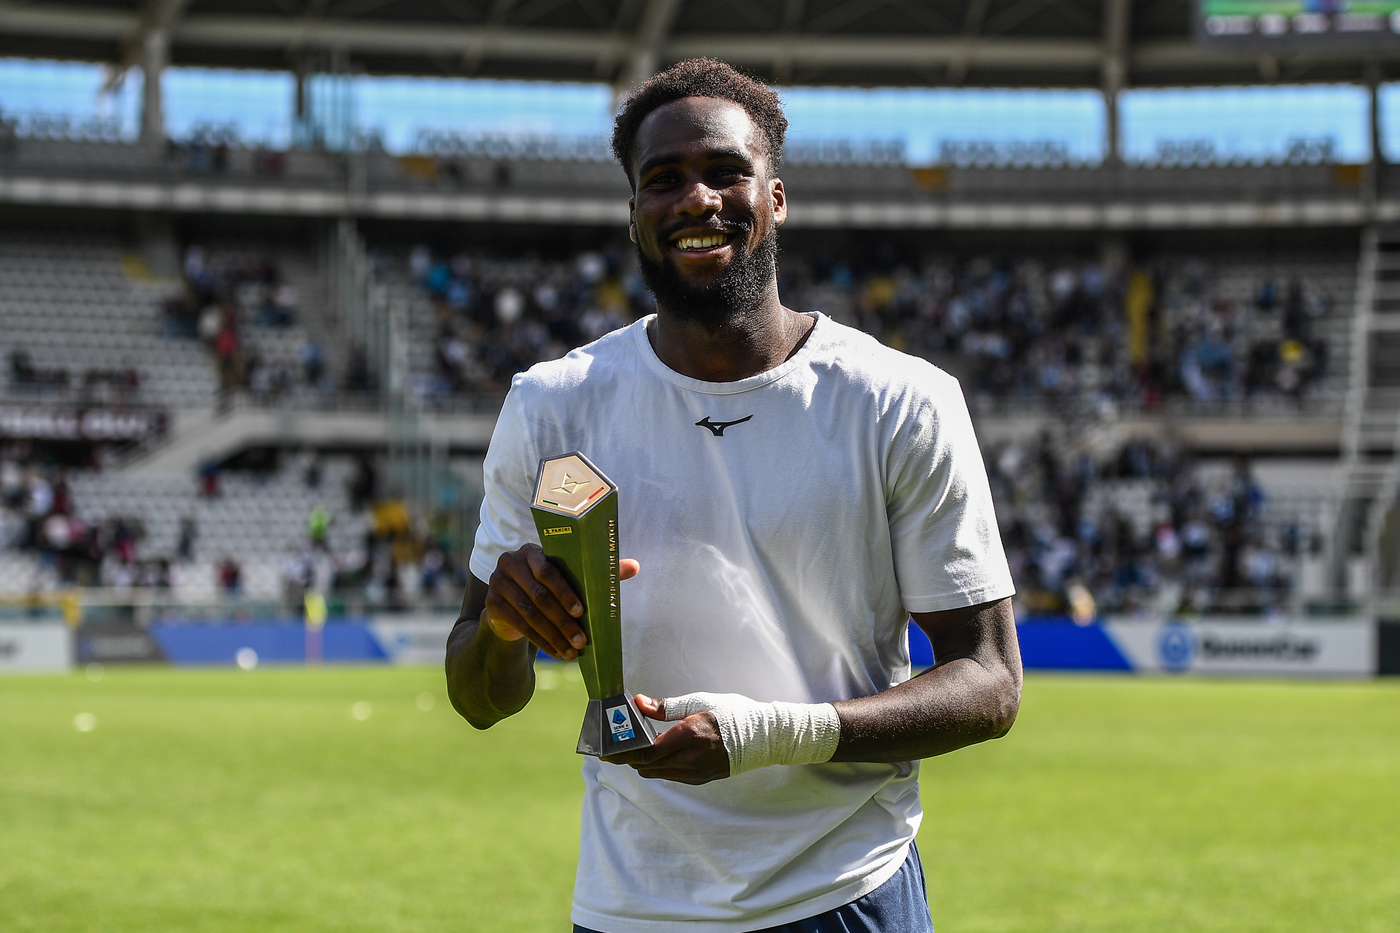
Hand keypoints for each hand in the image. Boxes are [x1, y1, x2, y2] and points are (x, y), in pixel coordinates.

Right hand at [484, 543, 638, 659]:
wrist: (510, 603)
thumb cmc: (547, 586)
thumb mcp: (569, 577)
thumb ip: (597, 571)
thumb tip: (635, 566)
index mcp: (531, 551)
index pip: (548, 570)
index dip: (565, 592)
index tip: (582, 611)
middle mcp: (510, 563)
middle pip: (539, 596)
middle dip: (563, 621)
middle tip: (582, 640)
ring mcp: (498, 583)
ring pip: (530, 614)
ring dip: (554, 636)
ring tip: (573, 650)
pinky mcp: (492, 605)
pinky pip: (520, 626)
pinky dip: (541, 642)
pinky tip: (557, 653)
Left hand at [601, 694, 730, 784]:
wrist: (763, 736)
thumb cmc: (732, 714)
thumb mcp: (698, 702)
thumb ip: (666, 707)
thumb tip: (639, 702)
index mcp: (688, 736)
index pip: (646, 753)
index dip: (622, 753)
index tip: (606, 751)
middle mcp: (690, 760)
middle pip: (646, 766)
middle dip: (629, 757)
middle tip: (616, 746)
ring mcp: (696, 773)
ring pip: (657, 773)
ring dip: (643, 763)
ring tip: (637, 747)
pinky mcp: (701, 778)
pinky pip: (671, 775)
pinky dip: (659, 766)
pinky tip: (659, 753)